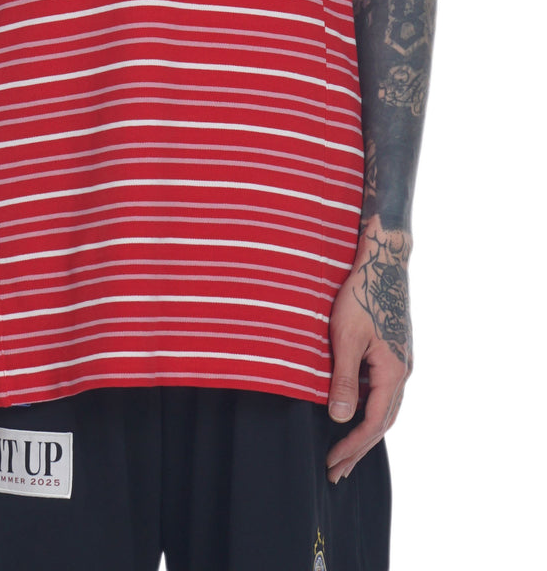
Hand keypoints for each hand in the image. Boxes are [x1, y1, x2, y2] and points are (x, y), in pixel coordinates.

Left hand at [326, 229, 411, 483]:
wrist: (383, 262)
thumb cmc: (361, 295)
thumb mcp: (346, 338)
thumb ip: (343, 379)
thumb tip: (339, 418)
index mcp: (393, 372)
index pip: (374, 423)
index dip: (352, 446)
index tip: (332, 463)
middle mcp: (403, 371)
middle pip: (383, 422)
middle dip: (359, 449)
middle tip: (337, 473)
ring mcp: (401, 361)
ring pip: (386, 407)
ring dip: (365, 432)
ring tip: (345, 452)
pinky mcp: (395, 351)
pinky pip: (384, 391)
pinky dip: (370, 409)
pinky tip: (354, 411)